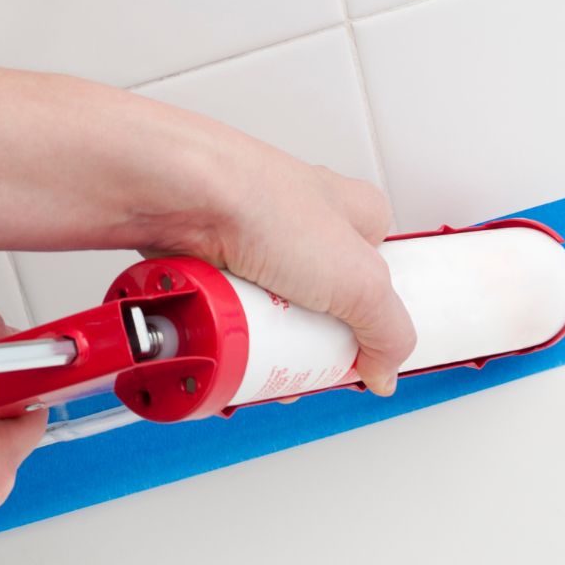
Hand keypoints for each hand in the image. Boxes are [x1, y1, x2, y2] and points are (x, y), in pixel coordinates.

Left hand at [137, 117, 415, 395]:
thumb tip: (385, 370)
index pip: (378, 277)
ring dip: (262, 341)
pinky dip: (223, 326)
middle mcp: (300, 221)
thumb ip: (388, 331)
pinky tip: (220, 337)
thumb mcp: (359, 282)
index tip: (358, 360)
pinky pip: (222, 306)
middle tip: (300, 366)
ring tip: (255, 356)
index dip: (369, 323)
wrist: (175, 195)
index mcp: (352, 212)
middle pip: (317, 302)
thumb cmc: (260, 203)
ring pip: (265, 309)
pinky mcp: (206, 254)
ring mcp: (249, 237)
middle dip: (307, 343)